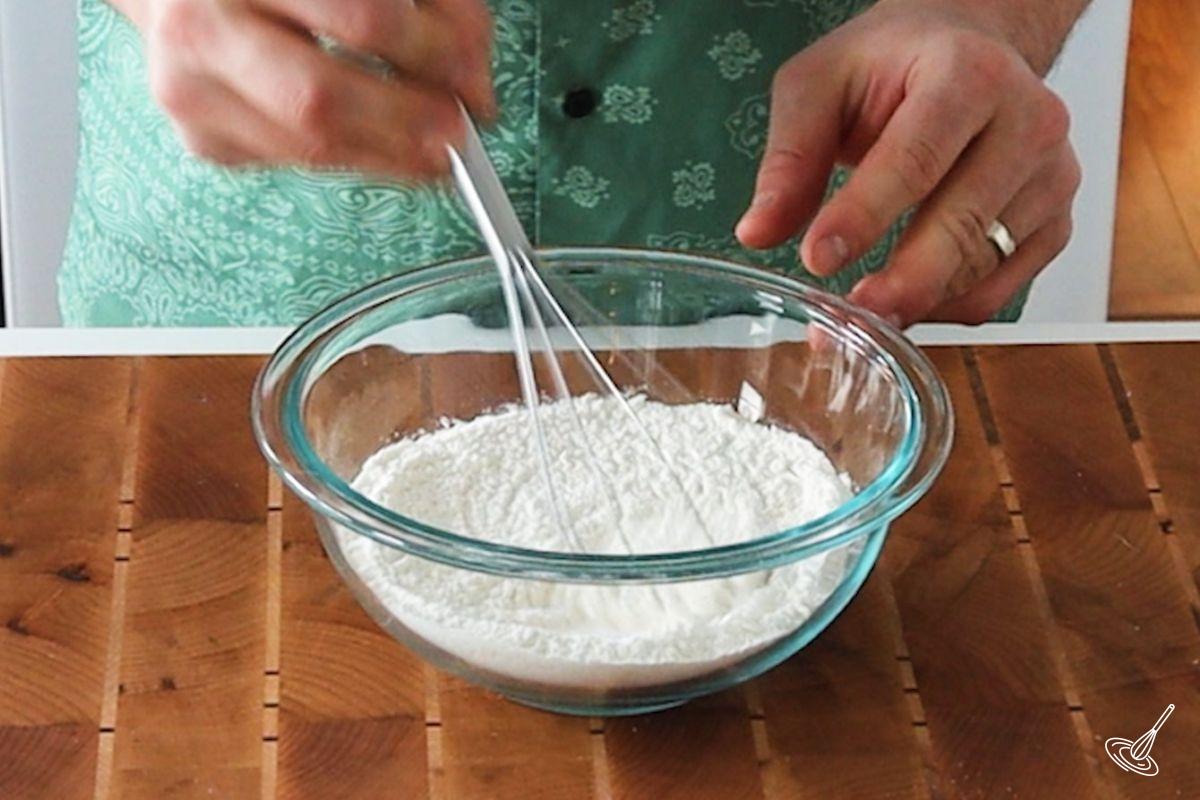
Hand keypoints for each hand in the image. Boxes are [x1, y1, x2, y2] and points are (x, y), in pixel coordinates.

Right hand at [118, 0, 492, 178]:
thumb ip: (429, 4)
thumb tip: (473, 81)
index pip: (361, 18)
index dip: (431, 55)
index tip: (473, 79)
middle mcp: (201, 27)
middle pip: (320, 99)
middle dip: (407, 123)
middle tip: (458, 131)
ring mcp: (192, 91)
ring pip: (310, 147)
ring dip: (392, 156)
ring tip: (436, 150)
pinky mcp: (205, 139)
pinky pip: (298, 164)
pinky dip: (355, 159)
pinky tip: (381, 142)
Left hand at [735, 1, 1082, 325]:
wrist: (968, 50)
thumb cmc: (892, 66)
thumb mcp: (820, 85)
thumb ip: (790, 157)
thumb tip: (757, 232)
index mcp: (968, 73)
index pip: (915, 158)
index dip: (864, 216)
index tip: (817, 261)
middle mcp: (1028, 120)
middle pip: (960, 223)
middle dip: (897, 282)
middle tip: (842, 320)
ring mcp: (1052, 175)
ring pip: (980, 266)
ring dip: (915, 303)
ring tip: (858, 317)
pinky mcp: (1055, 221)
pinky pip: (999, 289)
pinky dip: (945, 308)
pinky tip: (902, 302)